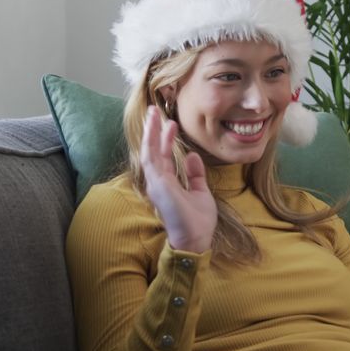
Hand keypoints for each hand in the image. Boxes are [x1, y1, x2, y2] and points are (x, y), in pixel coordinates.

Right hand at [140, 105, 216, 253]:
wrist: (196, 239)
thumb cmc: (197, 221)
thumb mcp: (200, 192)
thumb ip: (195, 174)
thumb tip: (192, 155)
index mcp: (168, 183)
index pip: (164, 156)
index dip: (167, 139)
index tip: (172, 123)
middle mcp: (158, 182)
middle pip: (153, 151)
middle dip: (153, 131)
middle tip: (155, 111)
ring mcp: (156, 183)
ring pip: (148, 152)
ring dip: (150, 132)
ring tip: (153, 114)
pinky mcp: (157, 185)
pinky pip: (151, 160)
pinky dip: (151, 144)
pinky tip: (153, 130)